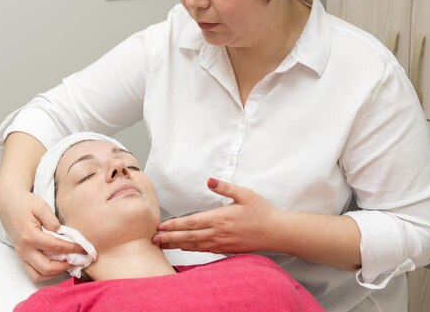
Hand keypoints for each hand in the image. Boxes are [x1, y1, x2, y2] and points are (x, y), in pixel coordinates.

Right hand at [0, 190, 83, 280]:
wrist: (8, 204)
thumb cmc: (25, 203)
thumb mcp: (40, 205)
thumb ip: (52, 219)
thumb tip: (61, 232)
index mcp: (30, 236)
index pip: (56, 247)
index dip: (72, 249)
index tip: (83, 248)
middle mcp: (24, 249)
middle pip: (47, 267)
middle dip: (65, 266)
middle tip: (78, 259)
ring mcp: (21, 255)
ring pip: (39, 275)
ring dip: (55, 272)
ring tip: (68, 263)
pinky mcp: (21, 257)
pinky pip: (33, 273)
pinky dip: (47, 273)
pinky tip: (57, 264)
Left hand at [152, 178, 279, 253]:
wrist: (276, 232)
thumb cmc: (261, 211)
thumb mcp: (244, 194)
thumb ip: (225, 187)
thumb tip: (209, 180)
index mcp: (220, 218)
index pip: (191, 222)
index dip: (174, 225)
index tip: (160, 227)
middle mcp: (218, 233)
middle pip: (188, 236)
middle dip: (169, 238)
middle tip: (153, 240)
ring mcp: (222, 243)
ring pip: (194, 245)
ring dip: (177, 245)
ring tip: (163, 246)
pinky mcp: (226, 250)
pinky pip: (204, 250)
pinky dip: (191, 249)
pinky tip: (184, 248)